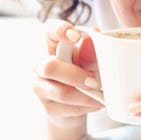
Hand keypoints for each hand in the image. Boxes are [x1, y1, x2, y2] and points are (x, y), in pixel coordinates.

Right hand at [33, 19, 102, 139]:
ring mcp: (40, 87)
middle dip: (75, 75)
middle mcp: (39, 64)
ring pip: (61, 92)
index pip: (49, 31)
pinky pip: (69, 108)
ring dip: (85, 96)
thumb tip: (95, 36)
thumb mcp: (88, 60)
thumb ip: (90, 51)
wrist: (72, 106)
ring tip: (101, 96)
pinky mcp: (48, 107)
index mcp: (50, 45)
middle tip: (94, 81)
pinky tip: (96, 104)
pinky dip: (87, 106)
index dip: (60, 31)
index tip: (75, 36)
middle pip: (50, 67)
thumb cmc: (80, 73)